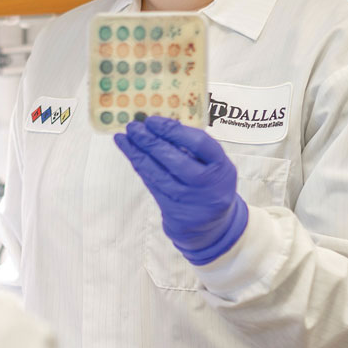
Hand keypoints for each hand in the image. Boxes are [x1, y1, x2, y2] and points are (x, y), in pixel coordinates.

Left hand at [113, 117, 248, 264]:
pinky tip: (130, 153)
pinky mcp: (174, 211)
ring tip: (125, 137)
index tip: (153, 121)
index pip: (200, 144)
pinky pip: (153, 185)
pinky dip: (140, 167)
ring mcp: (190, 200)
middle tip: (134, 127)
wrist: (210, 226)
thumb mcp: (212, 165)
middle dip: (151, 141)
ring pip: (159, 174)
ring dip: (139, 153)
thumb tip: (159, 127)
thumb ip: (192, 148)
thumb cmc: (210, 184)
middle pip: (176, 160)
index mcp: (222, 167)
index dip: (174, 130)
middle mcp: (207, 185)